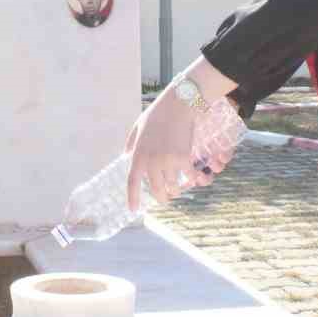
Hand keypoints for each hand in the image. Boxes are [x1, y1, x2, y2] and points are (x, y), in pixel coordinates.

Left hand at [123, 91, 204, 211]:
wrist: (178, 105)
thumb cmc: (157, 115)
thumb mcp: (137, 128)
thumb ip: (130, 144)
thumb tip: (126, 156)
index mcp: (138, 155)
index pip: (132, 182)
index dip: (132, 198)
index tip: (133, 210)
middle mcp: (152, 161)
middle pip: (156, 189)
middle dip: (161, 198)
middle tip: (163, 199)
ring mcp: (168, 161)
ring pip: (173, 186)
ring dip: (175, 190)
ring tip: (176, 190)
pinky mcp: (184, 158)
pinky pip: (188, 176)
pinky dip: (190, 179)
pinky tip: (191, 179)